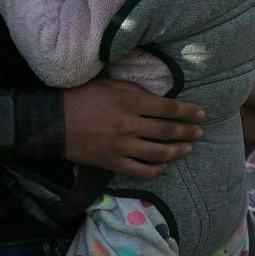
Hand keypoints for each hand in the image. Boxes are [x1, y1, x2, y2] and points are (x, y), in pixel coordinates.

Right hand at [62, 79, 203, 179]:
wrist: (55, 122)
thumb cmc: (82, 97)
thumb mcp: (110, 85)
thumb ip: (136, 92)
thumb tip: (159, 101)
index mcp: (129, 102)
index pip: (167, 108)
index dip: (187, 111)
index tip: (200, 114)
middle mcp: (129, 125)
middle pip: (167, 131)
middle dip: (187, 131)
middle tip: (199, 132)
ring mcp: (121, 147)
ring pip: (158, 153)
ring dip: (177, 151)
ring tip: (187, 148)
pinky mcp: (113, 163)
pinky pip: (141, 171)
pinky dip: (156, 170)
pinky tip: (163, 166)